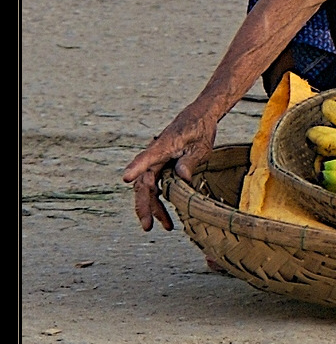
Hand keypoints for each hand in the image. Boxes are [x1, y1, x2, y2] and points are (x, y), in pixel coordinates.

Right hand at [122, 105, 217, 231]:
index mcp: (163, 146)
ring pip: (148, 187)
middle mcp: (154, 154)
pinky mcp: (160, 165)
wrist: (199, 116)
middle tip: (148, 226)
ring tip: (166, 226)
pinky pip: (154, 185)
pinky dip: (158, 199)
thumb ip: (189, 161)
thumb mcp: (201, 146)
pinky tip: (164, 215)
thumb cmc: (200, 130)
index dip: (136, 168)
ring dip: (154, 207)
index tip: (126, 178)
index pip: (147, 157)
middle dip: (144, 205)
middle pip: (143, 181)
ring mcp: (155, 161)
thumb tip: (182, 179)